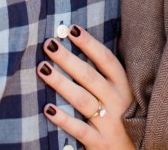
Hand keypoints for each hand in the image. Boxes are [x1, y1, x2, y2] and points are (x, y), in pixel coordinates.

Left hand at [37, 25, 134, 149]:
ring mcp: (110, 124)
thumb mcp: (121, 94)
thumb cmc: (123, 118)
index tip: (71, 29)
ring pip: (82, 100)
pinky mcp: (101, 144)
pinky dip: (63, 119)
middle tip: (49, 43)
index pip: (107, 60)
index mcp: (125, 87)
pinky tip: (48, 108)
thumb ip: (105, 75)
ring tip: (42, 68)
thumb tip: (80, 43)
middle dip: (68, 59)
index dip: (89, 43)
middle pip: (90, 76)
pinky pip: (79, 129)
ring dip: (61, 83)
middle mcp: (119, 103)